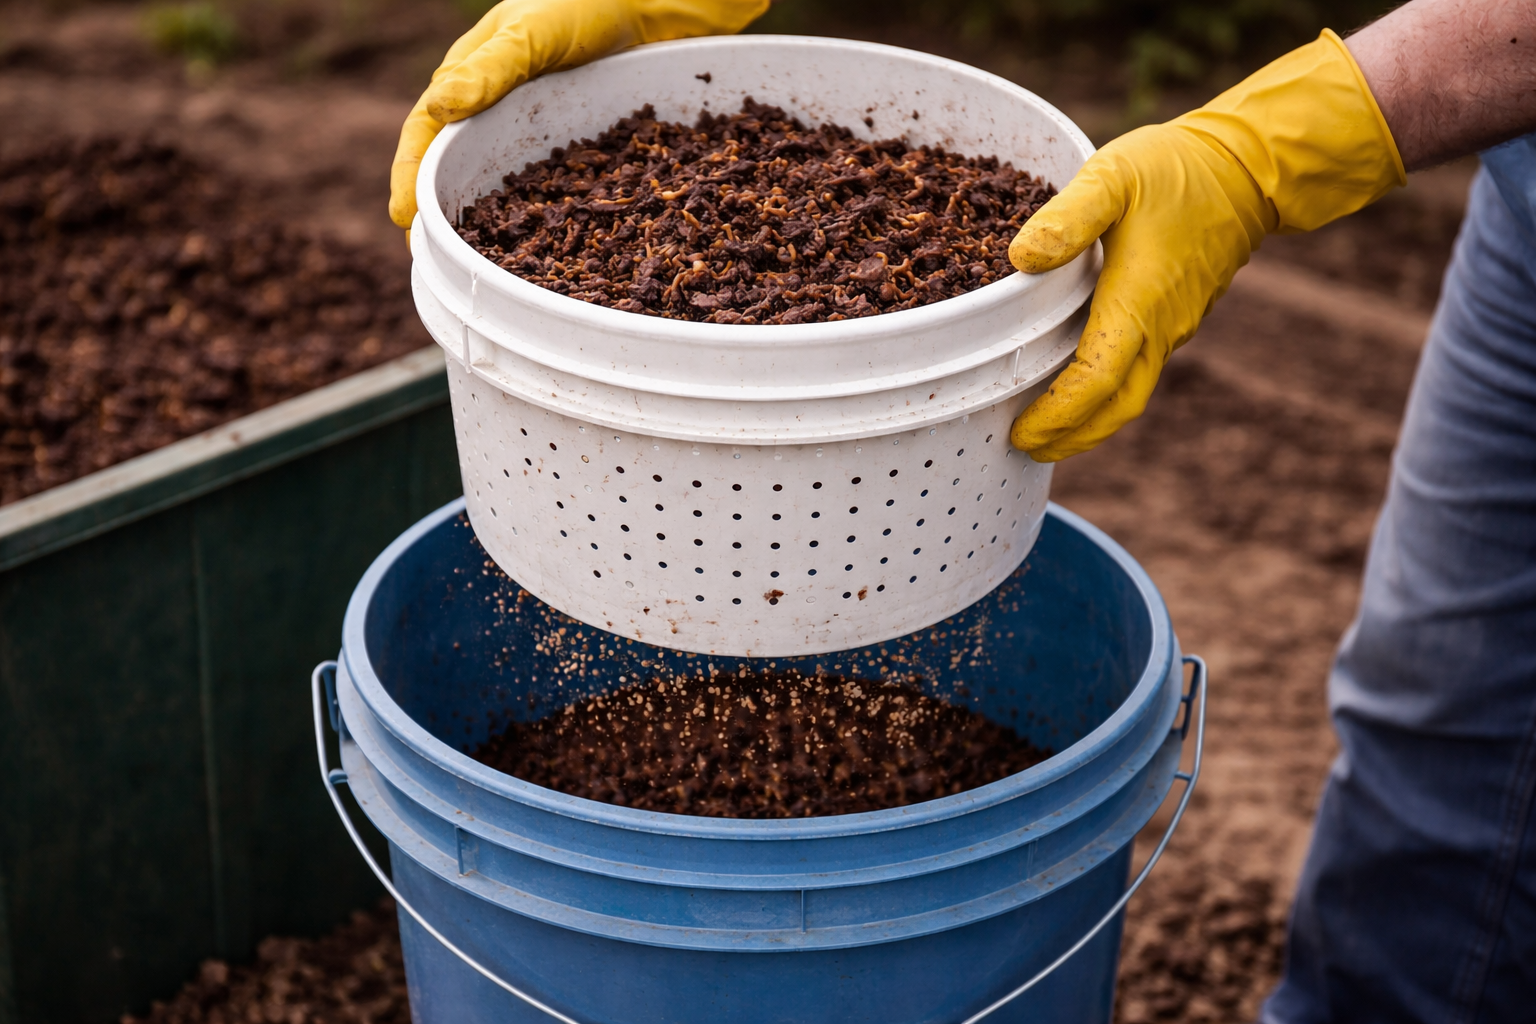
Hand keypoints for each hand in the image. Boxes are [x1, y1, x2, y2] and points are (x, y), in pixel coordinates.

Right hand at [390, 0, 768, 237]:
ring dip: (491, 229)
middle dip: (443, 217)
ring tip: (482, 272)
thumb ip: (489, 68)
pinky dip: (546, 223)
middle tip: (432, 264)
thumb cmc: (584, 1)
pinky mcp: (576, 148)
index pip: (428, 136)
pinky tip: (552, 256)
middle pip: (459, 172)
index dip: (412, 179)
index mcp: (470, 80)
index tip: (404, 222)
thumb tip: (437, 110)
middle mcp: (498, 113)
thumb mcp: (532, 32)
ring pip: (504, 189)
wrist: (650, 2)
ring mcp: (538, 134)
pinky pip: (555, 192)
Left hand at [1007, 29, 1404, 461]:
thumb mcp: (1113, 176)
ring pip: (1130, 396)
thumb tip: (1021, 258)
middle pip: (1115, 409)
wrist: (1247, 169)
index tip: (1020, 432)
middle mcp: (1160, 328)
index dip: (1057, 414)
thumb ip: (1067, 217)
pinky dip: (1105, 393)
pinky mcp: (1177, 319)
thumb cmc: (1175, 170)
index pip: (1096, 381)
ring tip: (1043, 431)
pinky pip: (1139, 372)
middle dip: (1070, 438)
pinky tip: (1075, 385)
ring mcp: (1173, 328)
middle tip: (1024, 448)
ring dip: (1088, 422)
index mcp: (1138, 302)